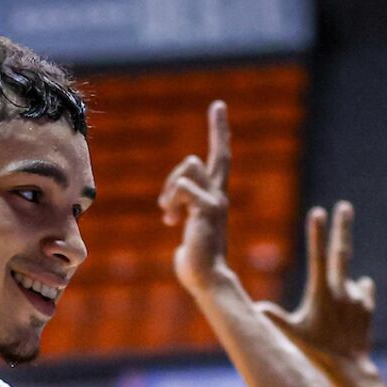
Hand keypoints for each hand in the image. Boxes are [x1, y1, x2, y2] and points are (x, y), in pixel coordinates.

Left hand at [159, 101, 232, 298]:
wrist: (206, 279)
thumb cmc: (196, 264)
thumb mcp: (188, 235)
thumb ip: (185, 221)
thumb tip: (178, 227)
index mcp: (214, 198)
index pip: (219, 160)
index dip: (219, 133)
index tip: (218, 107)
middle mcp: (219, 195)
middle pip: (214, 155)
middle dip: (213, 136)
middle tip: (214, 116)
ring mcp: (216, 201)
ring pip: (189, 166)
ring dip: (170, 188)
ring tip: (167, 214)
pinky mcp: (207, 209)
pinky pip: (182, 187)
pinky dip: (171, 201)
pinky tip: (171, 221)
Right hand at [262, 202, 375, 365]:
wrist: (350, 368)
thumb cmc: (317, 352)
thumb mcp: (291, 335)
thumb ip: (273, 318)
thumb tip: (253, 308)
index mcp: (322, 293)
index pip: (318, 257)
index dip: (317, 234)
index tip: (318, 211)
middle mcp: (342, 291)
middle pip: (342, 252)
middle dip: (342, 227)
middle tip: (344, 206)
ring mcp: (358, 298)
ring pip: (347, 281)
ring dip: (339, 286)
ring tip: (331, 313)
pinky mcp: (367, 306)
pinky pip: (361, 291)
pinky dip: (355, 292)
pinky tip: (349, 302)